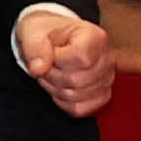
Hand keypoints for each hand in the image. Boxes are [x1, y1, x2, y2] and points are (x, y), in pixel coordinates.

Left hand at [14, 5, 116, 119]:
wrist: (49, 37)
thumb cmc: (44, 32)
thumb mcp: (33, 32)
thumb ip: (35, 47)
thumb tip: (38, 69)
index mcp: (95, 36)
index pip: (81, 57)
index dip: (58, 59)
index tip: (49, 51)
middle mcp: (107, 58)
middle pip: (77, 80)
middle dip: (51, 75)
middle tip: (44, 63)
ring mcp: (107, 79)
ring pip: (77, 96)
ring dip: (54, 88)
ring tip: (51, 72)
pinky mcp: (101, 95)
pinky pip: (80, 109)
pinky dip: (62, 101)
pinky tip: (58, 85)